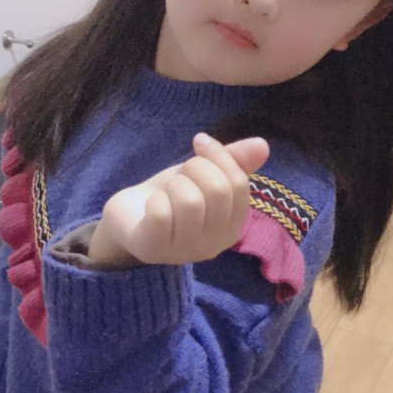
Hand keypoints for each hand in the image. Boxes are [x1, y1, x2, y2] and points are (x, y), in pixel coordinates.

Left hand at [88, 133, 268, 266]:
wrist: (129, 216)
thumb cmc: (172, 195)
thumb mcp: (203, 173)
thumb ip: (233, 161)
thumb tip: (263, 144)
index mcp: (232, 226)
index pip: (240, 185)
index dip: (219, 155)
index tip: (199, 141)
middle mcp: (214, 245)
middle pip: (218, 190)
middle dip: (194, 168)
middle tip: (181, 175)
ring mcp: (184, 251)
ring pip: (190, 201)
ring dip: (174, 185)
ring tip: (167, 193)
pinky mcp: (153, 250)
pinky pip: (161, 213)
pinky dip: (155, 199)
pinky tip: (151, 206)